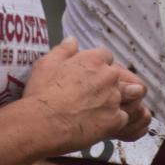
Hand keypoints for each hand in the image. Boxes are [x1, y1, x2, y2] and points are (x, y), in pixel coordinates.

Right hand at [19, 38, 147, 154]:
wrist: (42, 123)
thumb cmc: (42, 93)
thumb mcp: (46, 63)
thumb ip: (63, 50)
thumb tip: (72, 40)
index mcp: (93, 60)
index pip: (106, 56)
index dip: (97, 65)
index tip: (88, 74)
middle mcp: (108, 76)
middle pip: (116, 76)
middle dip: (107, 84)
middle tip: (90, 95)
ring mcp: (114, 98)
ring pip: (122, 97)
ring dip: (112, 102)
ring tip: (96, 110)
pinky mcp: (115, 120)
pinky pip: (122, 118)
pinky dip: (113, 121)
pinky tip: (98, 124)